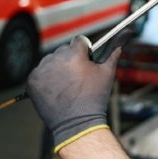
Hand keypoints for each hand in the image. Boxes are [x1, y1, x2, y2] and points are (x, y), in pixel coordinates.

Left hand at [27, 33, 123, 152]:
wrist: (77, 123)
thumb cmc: (94, 98)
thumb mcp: (107, 73)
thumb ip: (114, 52)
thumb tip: (124, 36)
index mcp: (74, 54)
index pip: (79, 41)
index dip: (85, 51)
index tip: (86, 61)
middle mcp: (56, 59)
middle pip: (64, 50)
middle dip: (70, 59)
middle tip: (76, 77)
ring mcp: (42, 70)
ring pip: (50, 60)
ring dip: (57, 67)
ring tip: (65, 84)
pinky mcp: (33, 81)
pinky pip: (39, 72)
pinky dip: (45, 78)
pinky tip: (55, 89)